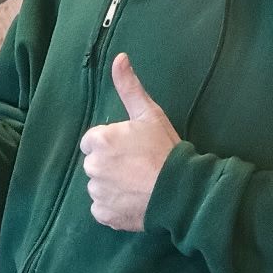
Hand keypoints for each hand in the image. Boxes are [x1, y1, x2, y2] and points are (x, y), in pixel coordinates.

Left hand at [80, 54, 179, 231]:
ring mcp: (97, 193)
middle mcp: (92, 167)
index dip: (112, 144)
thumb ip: (129, 87)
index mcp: (99, 140)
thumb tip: (119, 57)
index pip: (93, 142)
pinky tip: (132, 200)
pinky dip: (113, 206)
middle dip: (111, 164)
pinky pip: (101, 208)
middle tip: (137, 167)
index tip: (131, 149)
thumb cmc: (165, 150)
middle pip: (94, 164)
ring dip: (112, 185)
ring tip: (137, 184)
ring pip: (98, 186)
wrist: (180, 190)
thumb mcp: (149, 114)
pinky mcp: (103, 215)